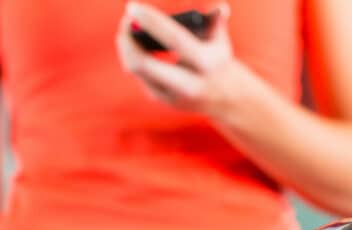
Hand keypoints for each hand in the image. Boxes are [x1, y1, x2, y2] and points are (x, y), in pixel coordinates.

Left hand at [115, 2, 247, 115]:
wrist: (225, 99)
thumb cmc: (218, 60)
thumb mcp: (220, 40)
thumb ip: (216, 21)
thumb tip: (220, 7)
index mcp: (206, 64)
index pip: (174, 39)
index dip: (151, 22)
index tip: (132, 7)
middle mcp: (187, 84)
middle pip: (143, 63)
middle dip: (127, 39)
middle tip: (126, 19)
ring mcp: (172, 95)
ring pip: (135, 69)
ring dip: (126, 46)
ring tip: (128, 28)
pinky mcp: (161, 99)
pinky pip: (138, 74)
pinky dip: (132, 55)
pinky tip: (132, 41)